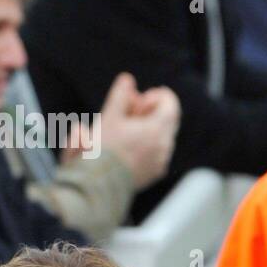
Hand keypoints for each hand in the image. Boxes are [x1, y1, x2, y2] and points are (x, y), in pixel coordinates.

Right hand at [95, 73, 180, 189]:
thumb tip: (127, 79)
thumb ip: (120, 96)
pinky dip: (148, 145)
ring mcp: (161, 160)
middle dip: (151, 111)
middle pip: (167, 119)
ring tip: (125, 130)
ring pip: (162, 137)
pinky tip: (127, 147)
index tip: (138, 99)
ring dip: (149, 129)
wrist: (95, 187)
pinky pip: (158, 154)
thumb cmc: (99, 151)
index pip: (170, 104)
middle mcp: (165, 145)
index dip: (157, 96)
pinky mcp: (154, 173)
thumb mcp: (108, 118)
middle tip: (131, 111)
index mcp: (157, 129)